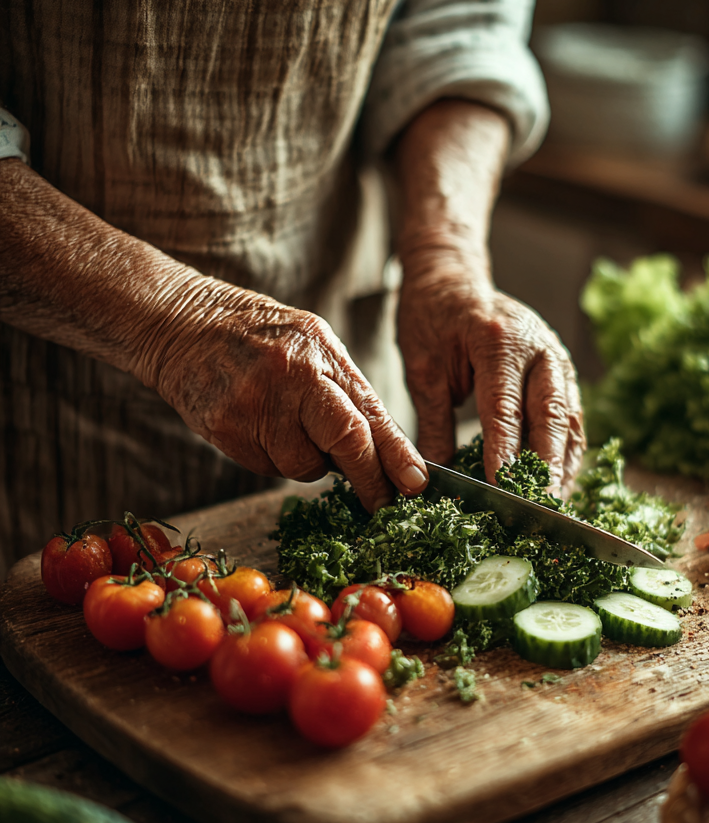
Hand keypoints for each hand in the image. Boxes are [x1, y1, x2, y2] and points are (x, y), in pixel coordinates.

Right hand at [139, 281, 427, 511]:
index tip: (416, 483)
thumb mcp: (311, 343)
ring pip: (304, 466)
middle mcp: (291, 376)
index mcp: (320, 352)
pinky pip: (267, 466)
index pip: (368, 413)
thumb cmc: (256, 335)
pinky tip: (257, 426)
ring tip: (286, 426)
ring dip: (308, 461)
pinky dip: (272, 457)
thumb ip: (346, 392)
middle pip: (345, 441)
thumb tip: (385, 452)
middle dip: (369, 477)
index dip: (396, 454)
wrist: (179, 322)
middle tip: (380, 500)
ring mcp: (255, 403)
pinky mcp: (225, 427)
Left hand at [398, 248, 584, 492]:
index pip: (504, 409)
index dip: (505, 454)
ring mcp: (558, 358)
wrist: (453, 278)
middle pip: (549, 416)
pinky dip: (568, 451)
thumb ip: (431, 423)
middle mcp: (539, 348)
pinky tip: (562, 481)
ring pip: (568, 420)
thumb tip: (432, 478)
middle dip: (546, 467)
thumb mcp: (422, 368)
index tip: (502, 492)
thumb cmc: (432, 319)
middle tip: (540, 508)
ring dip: (564, 464)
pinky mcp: (563, 372)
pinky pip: (571, 417)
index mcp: (499, 341)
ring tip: (555, 505)